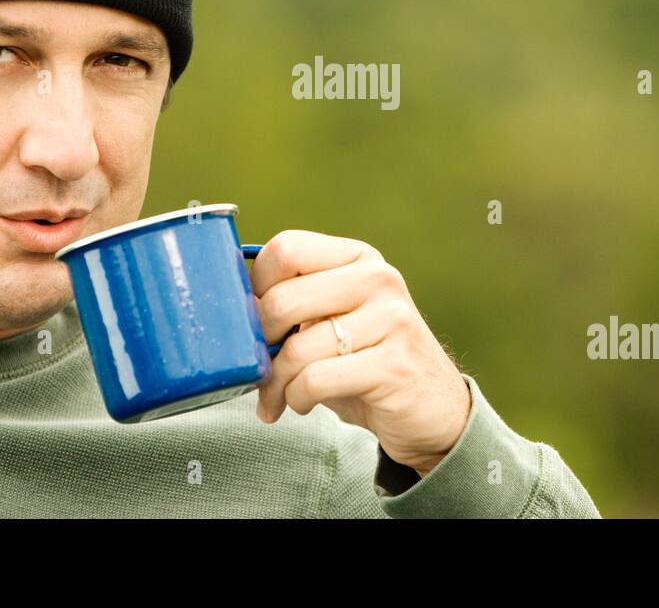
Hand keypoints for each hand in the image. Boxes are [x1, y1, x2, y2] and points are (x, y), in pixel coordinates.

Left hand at [249, 230, 472, 475]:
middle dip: (257, 341)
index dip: (254, 287)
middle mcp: (378, 279)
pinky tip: (300, 405)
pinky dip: (296, 399)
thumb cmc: (365, 361)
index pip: (286, 249)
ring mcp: (391, 319)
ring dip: (275, 383)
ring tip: (276, 398)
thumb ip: (293, 302)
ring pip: (298, 348)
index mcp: (357, 257)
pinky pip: (317, 380)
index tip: (252, 321)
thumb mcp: (332, 319)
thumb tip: (227, 307)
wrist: (431, 409)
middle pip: (283, 299)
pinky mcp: (394, 365)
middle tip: (257, 367)